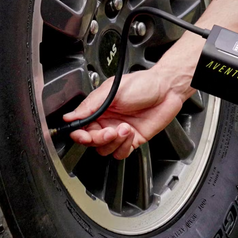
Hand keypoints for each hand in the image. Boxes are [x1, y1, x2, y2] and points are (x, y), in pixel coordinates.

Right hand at [63, 67, 185, 159]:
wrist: (167, 90)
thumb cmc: (143, 84)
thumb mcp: (112, 91)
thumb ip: (90, 105)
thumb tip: (71, 116)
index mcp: (99, 110)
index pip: (81, 128)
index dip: (79, 134)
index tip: (83, 134)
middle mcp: (107, 122)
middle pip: (92, 142)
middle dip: (98, 139)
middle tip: (109, 130)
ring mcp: (120, 132)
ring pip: (105, 150)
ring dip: (113, 142)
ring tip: (124, 128)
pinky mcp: (133, 140)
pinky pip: (121, 153)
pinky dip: (124, 147)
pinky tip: (130, 133)